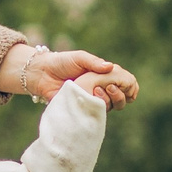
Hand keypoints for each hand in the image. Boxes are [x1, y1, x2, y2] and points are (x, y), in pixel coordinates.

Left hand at [3, 44, 137, 106]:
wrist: (41, 73)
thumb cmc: (61, 62)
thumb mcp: (79, 58)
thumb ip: (94, 62)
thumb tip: (110, 67)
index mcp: (103, 76)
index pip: (125, 83)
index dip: (130, 86)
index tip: (129, 85)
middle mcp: (100, 89)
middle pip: (121, 98)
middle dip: (121, 95)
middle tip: (111, 87)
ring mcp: (91, 100)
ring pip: (111, 107)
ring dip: (109, 100)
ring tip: (96, 90)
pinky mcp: (81, 108)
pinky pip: (95, 113)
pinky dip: (98, 107)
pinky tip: (92, 98)